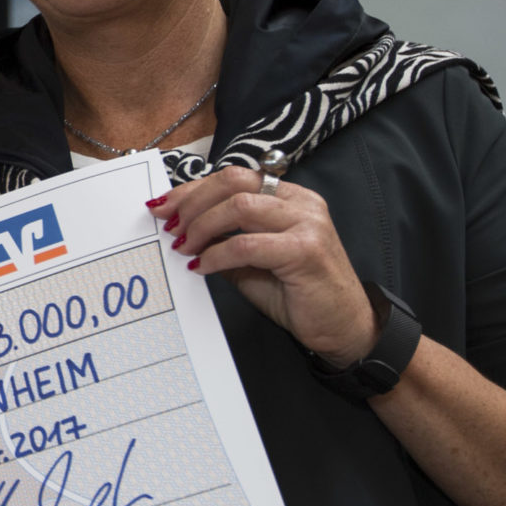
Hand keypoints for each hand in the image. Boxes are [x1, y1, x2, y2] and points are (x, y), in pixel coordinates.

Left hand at [152, 169, 377, 363]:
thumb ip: (223, 240)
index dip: (193, 190)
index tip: (163, 206)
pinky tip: (202, 266)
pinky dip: (216, 255)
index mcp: (290, 198)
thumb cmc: (298, 294)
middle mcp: (301, 203)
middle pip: (234, 182)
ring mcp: (307, 224)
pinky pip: (246, 244)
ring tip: (185, 248)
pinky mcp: (305, 250)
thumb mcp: (251, 262)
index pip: (234, 178)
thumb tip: (181, 230)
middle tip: (170, 226)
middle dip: (192, 202)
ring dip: (202, 227)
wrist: (342, 327)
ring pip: (239, 208)